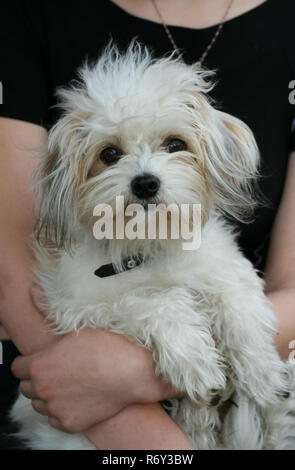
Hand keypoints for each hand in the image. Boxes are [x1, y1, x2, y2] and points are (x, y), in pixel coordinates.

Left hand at [11, 287, 177, 433]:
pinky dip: (63, 410)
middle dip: (38, 378)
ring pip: (40, 404)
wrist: (134, 372)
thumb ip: (48, 311)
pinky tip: (78, 397)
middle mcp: (43, 389)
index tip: (44, 358)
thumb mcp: (77, 326)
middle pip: (26, 387)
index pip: (18, 368)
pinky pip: (55, 418)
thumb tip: (34, 291)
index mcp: (40, 364)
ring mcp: (56, 408)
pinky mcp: (70, 423)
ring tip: (69, 383)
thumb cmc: (108, 346)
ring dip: (49, 395)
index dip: (30, 362)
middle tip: (58, 370)